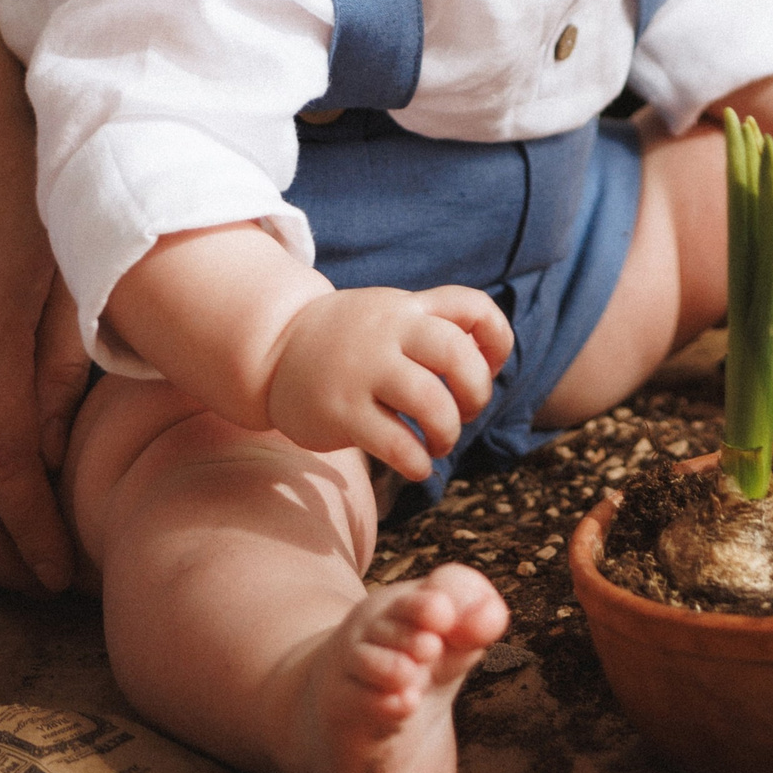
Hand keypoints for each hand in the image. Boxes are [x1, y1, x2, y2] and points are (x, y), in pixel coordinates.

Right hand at [266, 285, 514, 478]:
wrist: (274, 349)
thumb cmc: (350, 339)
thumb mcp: (392, 314)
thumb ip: (436, 327)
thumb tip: (490, 363)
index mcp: (408, 308)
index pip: (473, 307)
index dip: (497, 340)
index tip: (490, 366)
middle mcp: (388, 333)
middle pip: (456, 354)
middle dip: (477, 391)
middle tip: (466, 411)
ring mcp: (362, 371)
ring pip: (429, 401)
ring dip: (448, 432)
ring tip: (440, 444)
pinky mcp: (341, 412)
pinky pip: (394, 443)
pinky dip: (418, 461)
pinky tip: (418, 465)